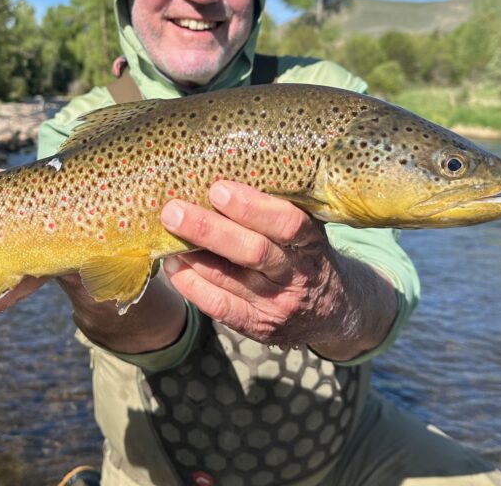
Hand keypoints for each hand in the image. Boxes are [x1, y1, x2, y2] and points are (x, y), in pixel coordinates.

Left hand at [160, 180, 397, 359]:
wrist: (334, 312)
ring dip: (192, 255)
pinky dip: (191, 284)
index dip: (253, 207)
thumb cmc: (308, 255)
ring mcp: (277, 305)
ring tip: (166, 233)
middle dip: (209, 230)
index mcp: (312, 244)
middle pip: (253, 253)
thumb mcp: (308, 231)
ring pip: (229, 279)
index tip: (218, 189)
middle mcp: (296, 276)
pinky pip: (219, 306)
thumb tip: (221, 174)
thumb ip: (277, 209)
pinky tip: (173, 264)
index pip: (288, 224)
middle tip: (173, 210)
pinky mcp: (258, 326)